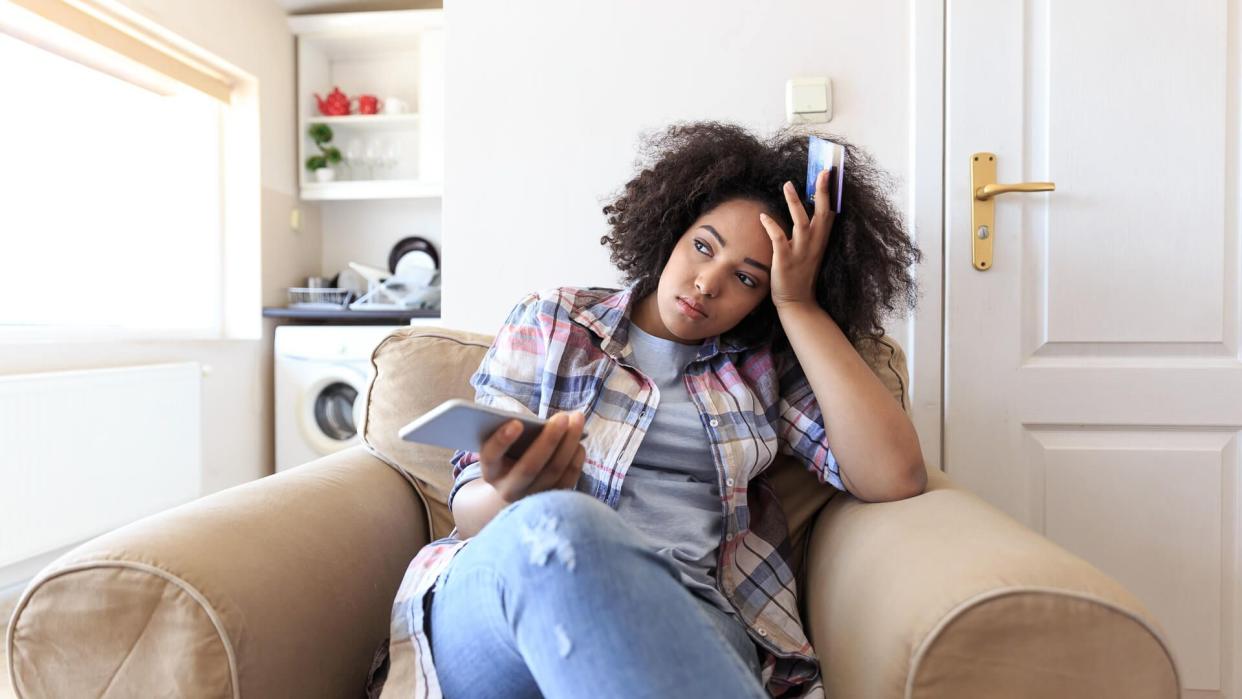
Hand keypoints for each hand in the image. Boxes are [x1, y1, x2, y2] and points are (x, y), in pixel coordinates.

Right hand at [477, 411, 585, 502]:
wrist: (519, 485)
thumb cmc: (512, 454)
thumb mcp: (507, 445)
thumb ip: (516, 433)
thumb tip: (544, 422)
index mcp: (491, 471)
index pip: (491, 457)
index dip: (502, 440)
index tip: (516, 423)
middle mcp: (508, 489)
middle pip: (529, 467)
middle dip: (548, 439)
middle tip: (562, 417)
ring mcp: (531, 498)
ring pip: (553, 472)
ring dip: (568, 443)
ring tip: (577, 420)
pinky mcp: (551, 501)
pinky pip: (567, 480)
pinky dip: (576, 460)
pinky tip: (580, 442)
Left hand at [758, 167, 836, 308]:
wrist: (797, 302)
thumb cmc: (801, 274)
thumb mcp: (810, 250)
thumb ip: (810, 232)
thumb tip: (804, 211)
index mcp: (820, 240)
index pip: (829, 212)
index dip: (831, 192)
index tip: (831, 172)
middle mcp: (814, 243)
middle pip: (821, 212)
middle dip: (823, 191)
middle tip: (823, 171)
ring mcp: (800, 251)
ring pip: (801, 222)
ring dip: (795, 203)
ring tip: (788, 185)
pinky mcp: (785, 260)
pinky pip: (778, 239)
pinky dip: (772, 226)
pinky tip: (763, 216)